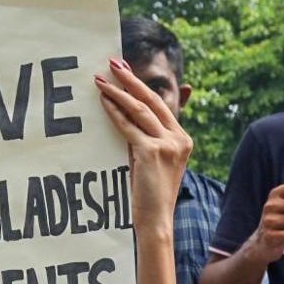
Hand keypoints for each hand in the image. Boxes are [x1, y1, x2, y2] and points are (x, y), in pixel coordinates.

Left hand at [93, 58, 191, 234]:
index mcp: (183, 139)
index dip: (141, 87)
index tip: (125, 71)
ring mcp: (168, 144)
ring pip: (139, 110)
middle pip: (152, 100)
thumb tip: (127, 117)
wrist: (156, 220)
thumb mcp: (154, 162)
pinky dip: (114, 113)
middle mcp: (179, 138)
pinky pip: (129, 127)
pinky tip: (103, 102)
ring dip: (118, 92)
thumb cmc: (151, 194)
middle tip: (113, 63)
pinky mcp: (152, 152)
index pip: (160, 105)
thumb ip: (147, 140)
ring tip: (101, 80)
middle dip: (130, 79)